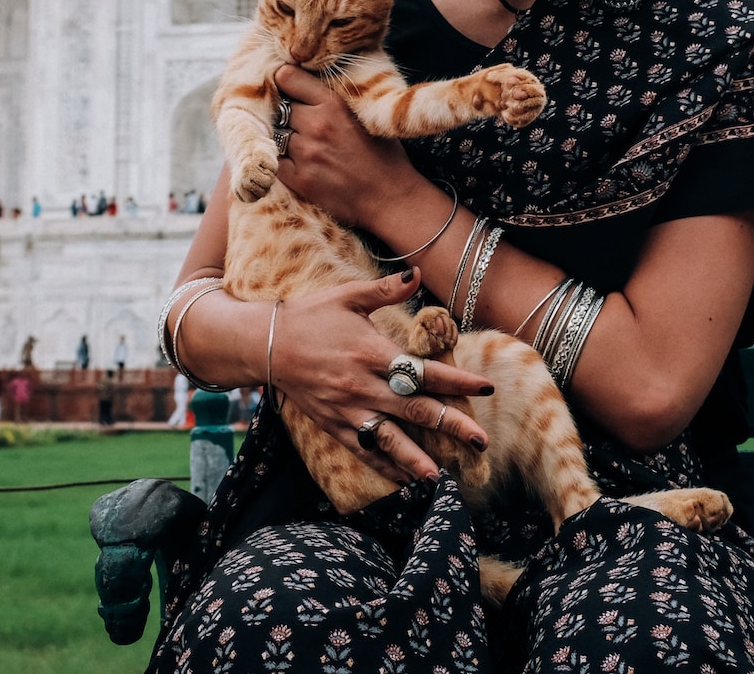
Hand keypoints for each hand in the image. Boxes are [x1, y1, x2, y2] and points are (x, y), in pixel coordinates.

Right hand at [269, 269, 492, 484]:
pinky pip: (363, 450)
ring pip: (388, 439)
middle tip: (481, 441)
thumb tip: (418, 272)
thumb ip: (385, 288)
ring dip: (416, 459)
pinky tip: (404, 481)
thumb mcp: (348, 296)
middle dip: (451, 425)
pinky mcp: (333, 424)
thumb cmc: (311, 316)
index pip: (423, 370)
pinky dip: (384, 467)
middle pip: (415, 409)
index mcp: (371, 353)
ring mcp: (347, 409)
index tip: (486, 387)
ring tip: (441, 478)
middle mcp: (362, 385)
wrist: (267, 343)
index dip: (457, 380)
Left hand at [273, 64, 419, 226]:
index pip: (289, 78)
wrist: (391, 198)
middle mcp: (317, 125)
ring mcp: (306, 153)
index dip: (284, 81)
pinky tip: (299, 165)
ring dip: (285, 139)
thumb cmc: (385, 157)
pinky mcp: (300, 179)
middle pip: (280, 108)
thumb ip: (336, 102)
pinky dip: (283, 161)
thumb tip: (310, 90)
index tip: (285, 87)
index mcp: (335, 105)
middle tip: (299, 124)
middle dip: (287, 115)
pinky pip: (276, 161)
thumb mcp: (367, 116)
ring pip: (277, 135)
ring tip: (304, 146)